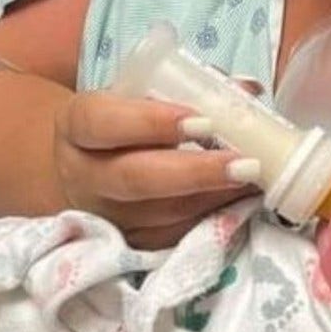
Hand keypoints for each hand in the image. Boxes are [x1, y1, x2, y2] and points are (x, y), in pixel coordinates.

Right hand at [53, 90, 259, 248]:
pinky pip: (170, 238)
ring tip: (253, 181)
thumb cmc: (121, 123)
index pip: (104, 123)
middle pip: (134, 178)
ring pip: (158, 214)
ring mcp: (102, 216)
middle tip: (245, 163)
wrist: (82, 168)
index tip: (203, 121)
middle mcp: (82, 175)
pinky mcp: (126, 243)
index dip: (152, 122)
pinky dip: (209, 220)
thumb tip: (247, 90)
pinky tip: (240, 202)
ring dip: (212, 199)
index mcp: (76, 125)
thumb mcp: (136, 94)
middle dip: (196, 172)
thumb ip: (186, 88)